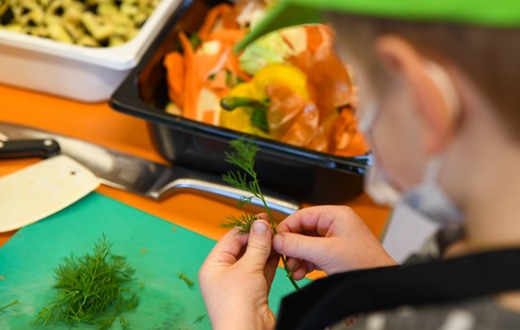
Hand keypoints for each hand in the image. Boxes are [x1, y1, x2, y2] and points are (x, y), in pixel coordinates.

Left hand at [199, 216, 278, 329]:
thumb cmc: (237, 305)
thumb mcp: (247, 268)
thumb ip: (257, 244)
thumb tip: (260, 224)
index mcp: (213, 266)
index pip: (231, 239)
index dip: (248, 228)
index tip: (263, 219)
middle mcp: (224, 274)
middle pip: (243, 248)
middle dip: (258, 238)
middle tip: (273, 227)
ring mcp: (239, 284)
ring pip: (254, 260)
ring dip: (266, 249)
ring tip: (279, 238)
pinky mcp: (254, 292)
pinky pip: (262, 272)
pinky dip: (271, 263)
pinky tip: (279, 253)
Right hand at [273, 205, 396, 278]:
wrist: (379, 284)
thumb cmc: (364, 264)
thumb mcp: (325, 252)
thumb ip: (297, 244)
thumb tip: (276, 240)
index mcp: (335, 215)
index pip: (302, 215)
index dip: (286, 227)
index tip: (275, 241)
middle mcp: (334, 224)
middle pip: (302, 230)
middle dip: (291, 246)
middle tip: (283, 257)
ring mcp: (334, 239)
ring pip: (306, 243)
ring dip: (297, 257)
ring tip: (293, 268)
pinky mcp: (334, 253)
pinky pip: (312, 254)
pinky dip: (304, 263)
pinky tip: (301, 273)